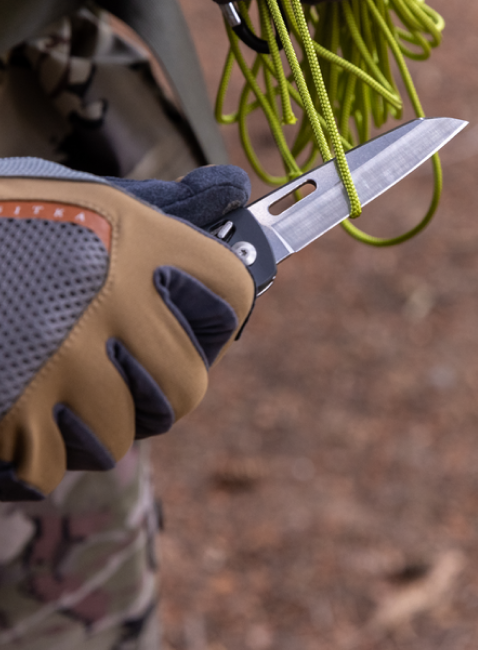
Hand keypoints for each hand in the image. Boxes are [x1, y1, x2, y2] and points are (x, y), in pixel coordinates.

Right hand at [0, 160, 255, 499]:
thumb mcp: (79, 198)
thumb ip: (162, 207)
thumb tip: (234, 191)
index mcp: (135, 241)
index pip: (231, 291)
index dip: (215, 308)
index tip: (191, 312)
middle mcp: (110, 302)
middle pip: (188, 382)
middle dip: (160, 381)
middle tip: (120, 363)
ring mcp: (62, 363)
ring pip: (126, 431)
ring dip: (96, 417)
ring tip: (56, 378)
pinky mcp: (13, 416)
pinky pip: (55, 465)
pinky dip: (34, 450)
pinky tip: (17, 407)